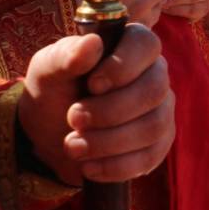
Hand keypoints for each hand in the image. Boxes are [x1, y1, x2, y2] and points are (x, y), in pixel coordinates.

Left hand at [19, 24, 175, 184]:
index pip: (147, 45)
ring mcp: (161, 110)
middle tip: (72, 118)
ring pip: (153, 126)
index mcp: (131, 47)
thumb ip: (65, 56)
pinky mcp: (159, 143)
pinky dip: (115, 166)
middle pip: (153, 90)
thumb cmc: (53, 92)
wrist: (49, 135)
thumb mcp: (47, 71)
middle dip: (110, 111)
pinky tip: (88, 166)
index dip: (123, 66)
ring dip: (108, 142)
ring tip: (73, 146)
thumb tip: (92, 43)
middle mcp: (155, 75)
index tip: (92, 85)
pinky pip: (150, 157)